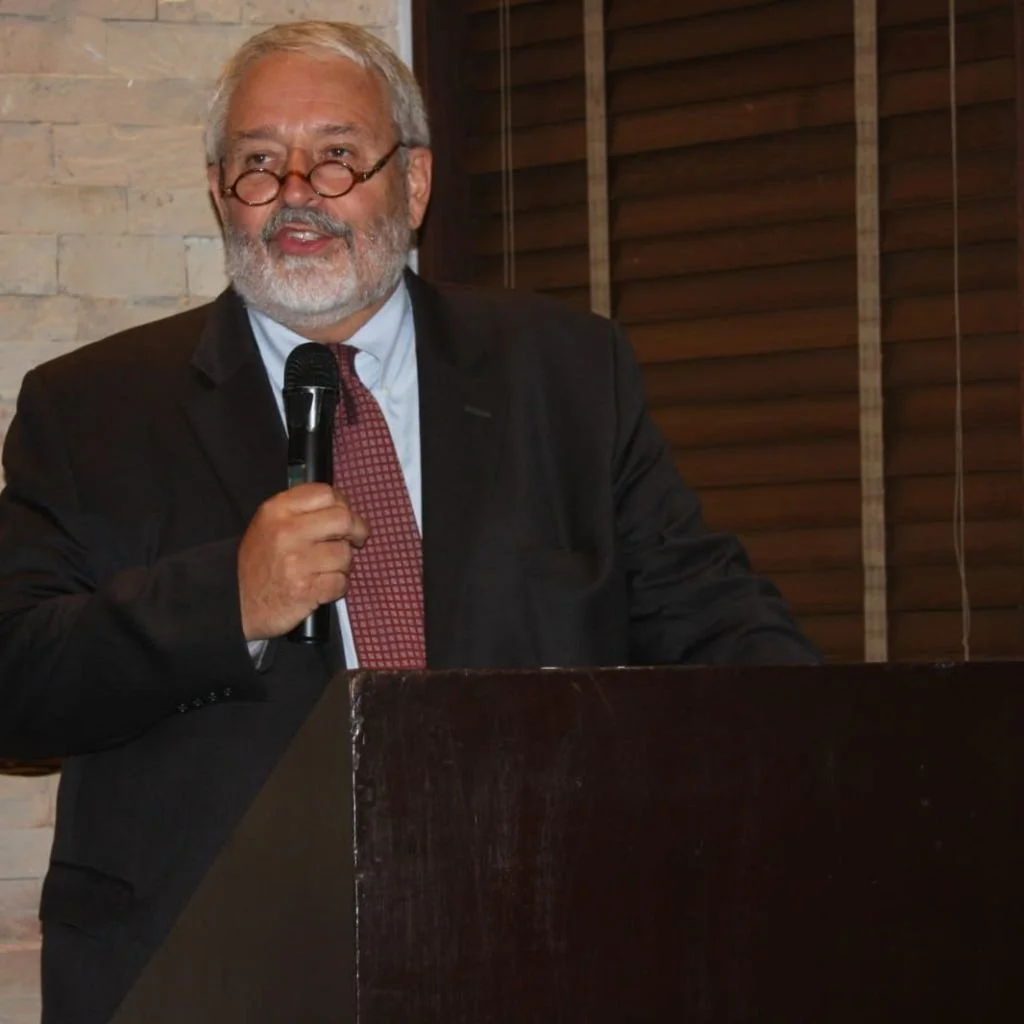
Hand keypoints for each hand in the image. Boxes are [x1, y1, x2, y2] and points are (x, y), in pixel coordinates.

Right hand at [237, 483, 367, 640]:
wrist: (237, 602)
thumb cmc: (260, 562)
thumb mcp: (268, 524)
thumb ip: (301, 510)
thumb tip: (342, 506)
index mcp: (277, 510)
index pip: (325, 493)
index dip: (342, 503)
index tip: (345, 515)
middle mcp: (286, 531)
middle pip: (343, 519)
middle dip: (357, 530)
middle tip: (356, 538)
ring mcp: (296, 562)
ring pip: (345, 554)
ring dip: (344, 564)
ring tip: (327, 568)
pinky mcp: (305, 589)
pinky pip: (341, 582)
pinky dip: (338, 586)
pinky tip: (324, 586)